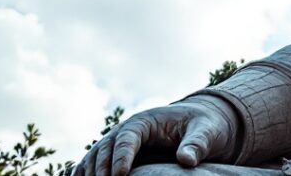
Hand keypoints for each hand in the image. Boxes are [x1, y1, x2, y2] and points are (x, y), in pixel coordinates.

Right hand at [73, 96, 238, 175]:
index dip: (122, 155)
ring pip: (94, 157)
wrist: (200, 124)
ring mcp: (118, 143)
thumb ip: (197, 144)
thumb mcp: (207, 132)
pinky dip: (83, 174)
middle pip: (106, 148)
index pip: (129, 136)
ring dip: (89, 173)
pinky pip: (93, 166)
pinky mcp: (116, 157)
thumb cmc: (205, 126)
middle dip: (101, 169)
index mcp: (147, 120)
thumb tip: (186, 160)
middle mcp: (127, 130)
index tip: (121, 175)